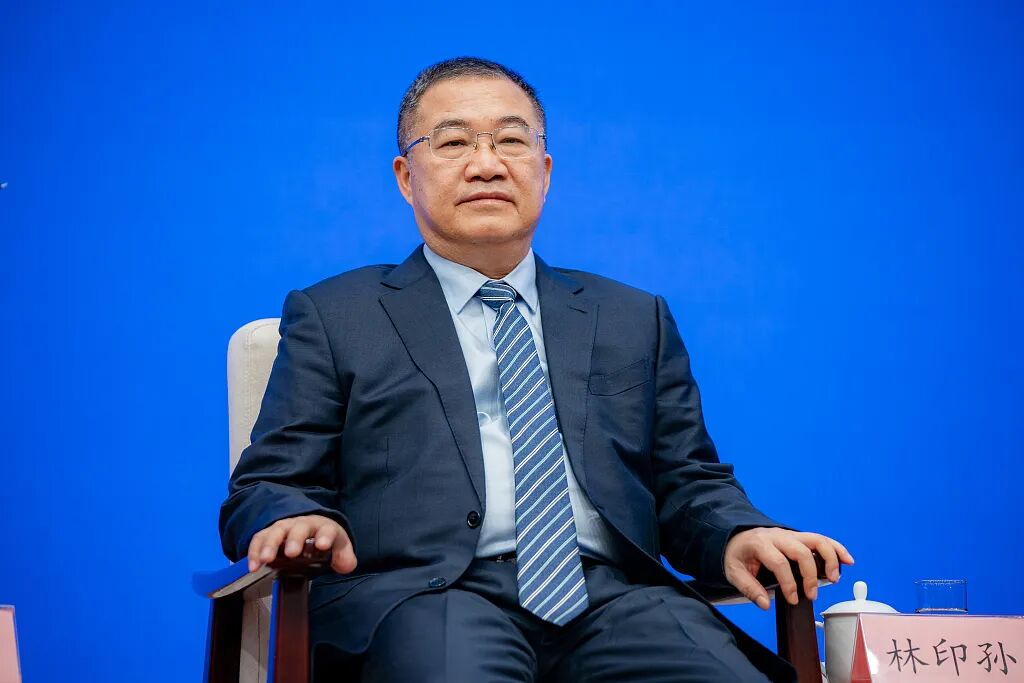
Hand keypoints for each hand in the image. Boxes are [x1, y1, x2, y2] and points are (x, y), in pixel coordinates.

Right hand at [247, 514, 357, 574]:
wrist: (310, 530)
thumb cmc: (324, 539)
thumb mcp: (339, 547)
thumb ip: (345, 558)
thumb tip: (346, 565)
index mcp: (323, 527)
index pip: (327, 529)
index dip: (325, 536)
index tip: (323, 545)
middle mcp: (303, 524)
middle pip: (298, 528)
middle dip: (294, 539)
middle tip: (291, 553)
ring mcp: (285, 528)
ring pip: (276, 531)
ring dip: (270, 545)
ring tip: (265, 560)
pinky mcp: (270, 534)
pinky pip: (260, 539)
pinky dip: (255, 551)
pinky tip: (253, 566)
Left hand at [723, 528, 853, 609]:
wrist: (735, 536)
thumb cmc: (736, 554)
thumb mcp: (733, 572)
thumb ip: (749, 588)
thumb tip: (765, 604)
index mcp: (760, 544)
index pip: (779, 563)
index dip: (789, 583)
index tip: (794, 599)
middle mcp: (777, 536)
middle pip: (801, 551)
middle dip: (810, 575)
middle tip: (812, 594)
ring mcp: (789, 534)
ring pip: (816, 540)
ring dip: (830, 558)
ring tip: (835, 578)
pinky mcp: (798, 537)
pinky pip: (820, 539)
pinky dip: (835, 548)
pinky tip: (846, 560)